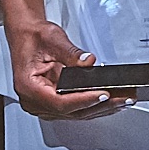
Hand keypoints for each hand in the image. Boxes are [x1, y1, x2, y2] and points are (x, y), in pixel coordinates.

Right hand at [0, 0, 116, 119]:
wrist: (26, 35)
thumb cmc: (33, 37)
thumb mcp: (52, 39)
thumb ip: (71, 53)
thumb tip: (88, 62)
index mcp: (29, 87)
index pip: (60, 102)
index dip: (84, 100)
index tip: (103, 94)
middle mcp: (34, 101)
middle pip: (72, 112)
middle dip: (100, 106)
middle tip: (122, 99)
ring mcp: (44, 105)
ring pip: (76, 114)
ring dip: (101, 108)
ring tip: (122, 100)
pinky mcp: (54, 103)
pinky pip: (76, 109)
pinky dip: (94, 105)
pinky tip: (111, 101)